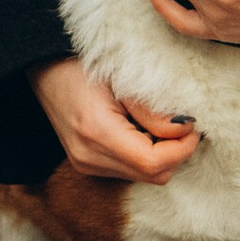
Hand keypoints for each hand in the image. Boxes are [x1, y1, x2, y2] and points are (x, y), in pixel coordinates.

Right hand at [31, 56, 198, 184]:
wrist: (46, 68)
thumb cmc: (85, 64)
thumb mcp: (124, 78)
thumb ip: (154, 110)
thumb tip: (186, 130)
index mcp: (97, 132)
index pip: (154, 162)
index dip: (183, 148)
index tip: (193, 125)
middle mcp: (89, 157)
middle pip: (153, 175)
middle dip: (177, 152)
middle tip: (181, 121)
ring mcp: (86, 164)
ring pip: (145, 176)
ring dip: (163, 154)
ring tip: (157, 122)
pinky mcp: (87, 164)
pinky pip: (131, 170)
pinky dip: (146, 155)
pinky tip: (142, 130)